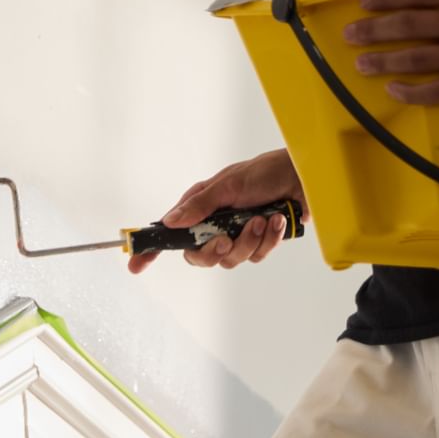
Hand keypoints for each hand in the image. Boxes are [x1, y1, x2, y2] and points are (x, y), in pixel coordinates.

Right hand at [130, 148, 304, 274]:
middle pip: (200, 256)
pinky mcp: (260, 243)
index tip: (135, 265)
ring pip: (231, 259)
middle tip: (227, 238)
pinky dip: (268, 239)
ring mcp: (238, 235)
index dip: (152, 250)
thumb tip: (170, 222)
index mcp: (201, 208)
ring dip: (249, 240)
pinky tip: (277, 220)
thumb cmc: (264, 172)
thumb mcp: (228, 184)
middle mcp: (216, 224)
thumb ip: (200, 206)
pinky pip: (256, 255)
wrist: (303, 177)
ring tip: (262, 219)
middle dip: (214, 250)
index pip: (171, 233)